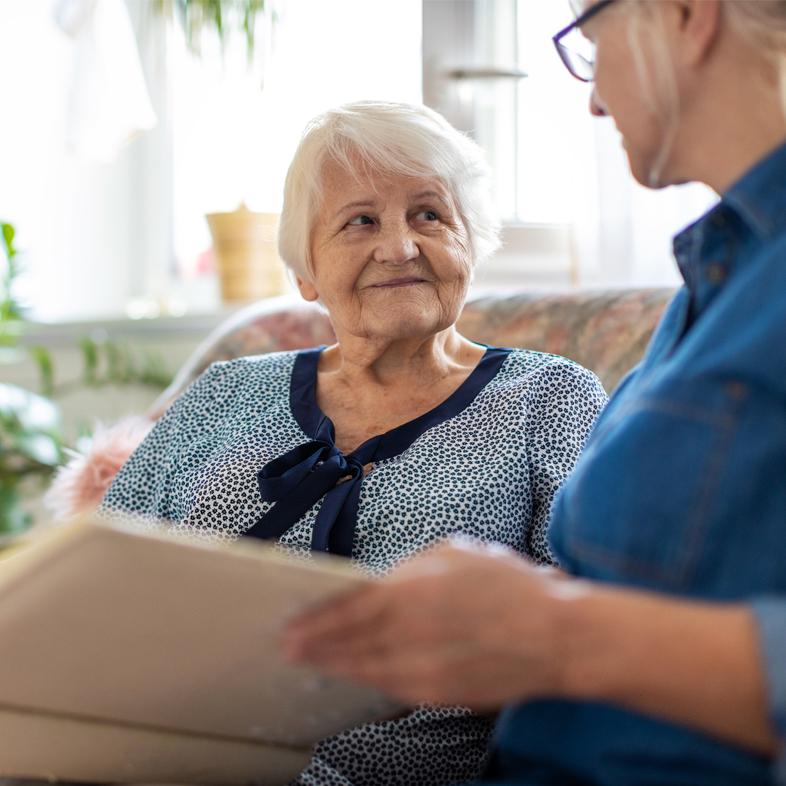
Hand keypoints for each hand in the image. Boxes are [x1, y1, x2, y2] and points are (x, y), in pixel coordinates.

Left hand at [281, 539, 575, 707]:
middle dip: (315, 646)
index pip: (349, 608)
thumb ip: (410, 568)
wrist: (555, 636)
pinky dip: (369, 679)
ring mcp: (423, 668)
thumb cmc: (508, 585)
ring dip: (336, 666)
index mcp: (412, 590)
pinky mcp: (438, 694)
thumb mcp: (455, 553)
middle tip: (288, 648)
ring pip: (365, 670)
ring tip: (314, 662)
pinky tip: (357, 674)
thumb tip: (381, 583)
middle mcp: (410, 632)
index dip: (316, 619)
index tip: (291, 624)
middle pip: (348, 643)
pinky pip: (391, 687)